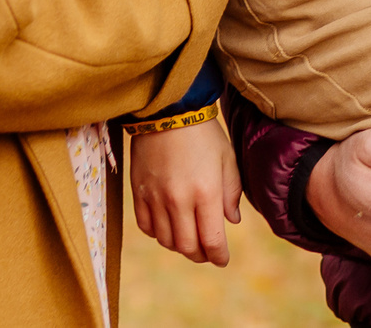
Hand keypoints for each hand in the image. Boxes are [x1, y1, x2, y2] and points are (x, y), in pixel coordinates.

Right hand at [129, 118, 243, 265]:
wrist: (168, 111)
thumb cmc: (204, 134)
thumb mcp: (227, 160)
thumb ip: (231, 193)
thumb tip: (231, 221)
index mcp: (206, 193)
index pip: (212, 241)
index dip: (219, 256)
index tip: (222, 259)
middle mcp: (179, 200)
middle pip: (187, 247)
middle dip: (200, 255)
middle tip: (207, 251)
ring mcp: (155, 198)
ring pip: (166, 241)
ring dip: (179, 246)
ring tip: (188, 238)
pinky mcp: (138, 193)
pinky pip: (146, 226)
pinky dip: (157, 233)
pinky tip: (167, 226)